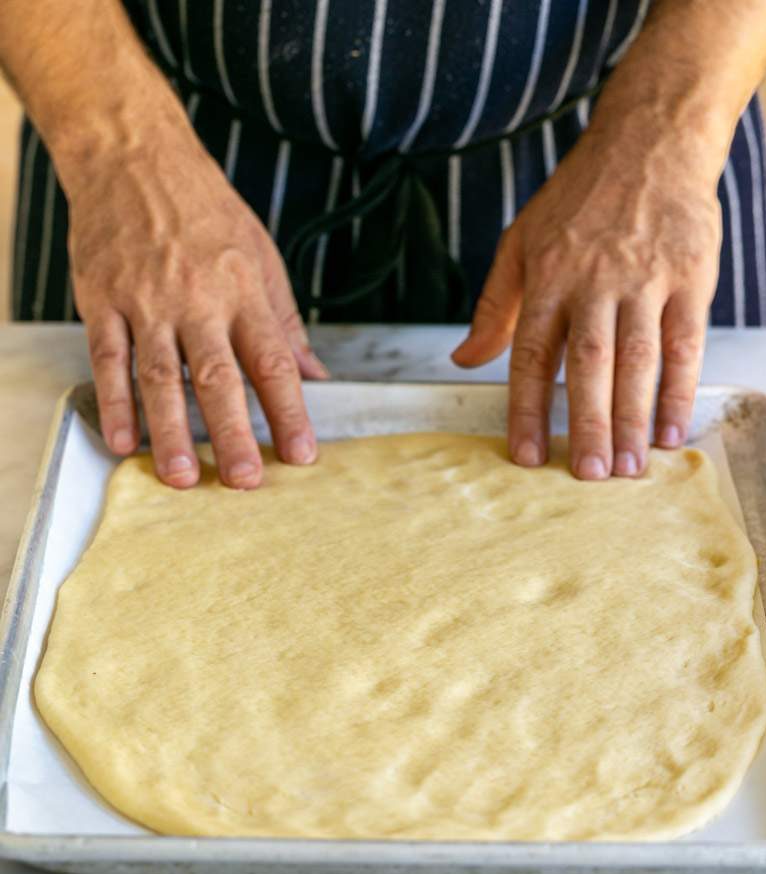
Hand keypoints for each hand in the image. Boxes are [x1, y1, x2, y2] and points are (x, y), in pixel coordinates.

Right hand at [67, 123, 326, 489]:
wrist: (133, 154)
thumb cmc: (205, 208)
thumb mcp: (261, 254)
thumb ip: (285, 320)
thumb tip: (315, 373)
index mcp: (243, 290)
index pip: (273, 362)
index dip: (289, 412)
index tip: (302, 454)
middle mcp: (197, 299)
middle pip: (218, 377)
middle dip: (233, 432)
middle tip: (245, 480)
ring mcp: (146, 300)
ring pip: (161, 375)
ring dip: (171, 430)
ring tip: (182, 476)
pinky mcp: (102, 299)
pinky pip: (108, 358)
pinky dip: (116, 402)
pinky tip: (123, 440)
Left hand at [451, 125, 720, 478]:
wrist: (648, 141)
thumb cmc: (577, 199)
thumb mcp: (519, 244)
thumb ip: (493, 308)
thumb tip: (463, 361)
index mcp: (547, 278)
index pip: (531, 356)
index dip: (526, 410)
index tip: (524, 456)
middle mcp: (593, 282)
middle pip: (587, 365)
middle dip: (585, 424)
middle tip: (585, 476)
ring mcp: (644, 280)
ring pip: (636, 359)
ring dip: (630, 417)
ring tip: (625, 468)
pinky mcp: (689, 278)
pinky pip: (684, 343)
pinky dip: (678, 388)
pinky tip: (669, 429)